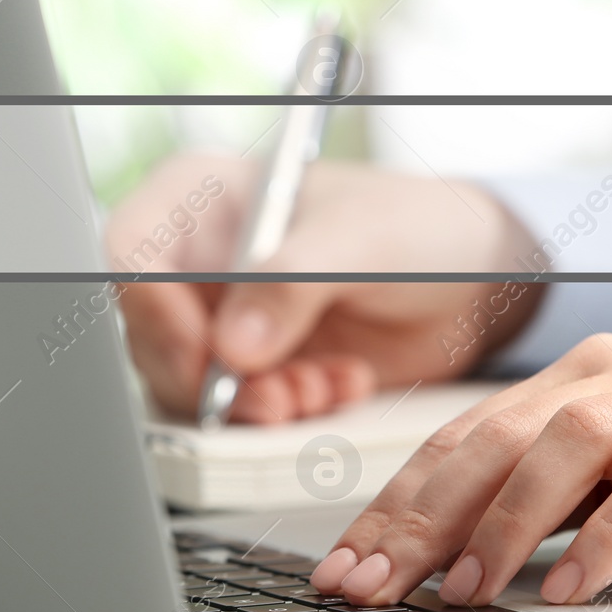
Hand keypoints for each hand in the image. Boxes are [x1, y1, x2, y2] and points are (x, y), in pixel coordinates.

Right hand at [105, 154, 543, 422]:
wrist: (477, 280)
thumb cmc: (422, 227)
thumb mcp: (362, 241)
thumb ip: (295, 282)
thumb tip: (234, 345)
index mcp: (208, 197)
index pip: (135, 255)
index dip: (158, 314)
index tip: (211, 357)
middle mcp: (203, 260)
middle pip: (153, 336)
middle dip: (213, 381)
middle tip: (276, 397)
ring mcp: (227, 319)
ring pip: (191, 386)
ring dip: (256, 404)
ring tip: (322, 388)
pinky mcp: (258, 369)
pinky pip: (239, 412)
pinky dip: (287, 413)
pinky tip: (340, 385)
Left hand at [308, 334, 611, 605]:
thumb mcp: (608, 475)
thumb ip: (536, 494)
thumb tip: (435, 555)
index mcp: (577, 374)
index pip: (466, 434)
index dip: (398, 500)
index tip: (348, 564)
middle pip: (502, 434)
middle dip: (428, 513)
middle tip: (379, 583)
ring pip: (575, 440)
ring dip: (511, 519)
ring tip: (469, 589)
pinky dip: (610, 537)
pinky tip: (574, 587)